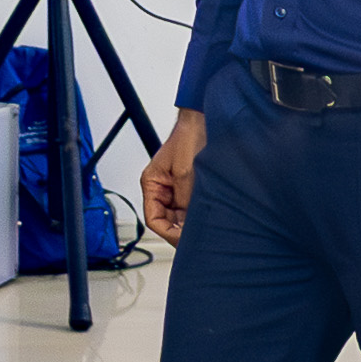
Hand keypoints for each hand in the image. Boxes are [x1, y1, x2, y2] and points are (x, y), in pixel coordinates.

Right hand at [138, 111, 203, 243]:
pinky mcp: (191, 188)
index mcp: (152, 183)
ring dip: (190, 223)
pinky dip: (198, 215)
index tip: (182, 239)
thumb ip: (185, 198)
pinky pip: (191, 209)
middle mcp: (163, 189)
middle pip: (167, 221)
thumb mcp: (185, 172)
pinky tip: (208, 218)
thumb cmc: (189, 138)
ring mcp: (177, 190)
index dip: (167, 232)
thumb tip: (188, 222)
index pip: (153, 218)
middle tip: (196, 239)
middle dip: (180, 230)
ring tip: (204, 229)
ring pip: (180, 217)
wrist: (204, 122)